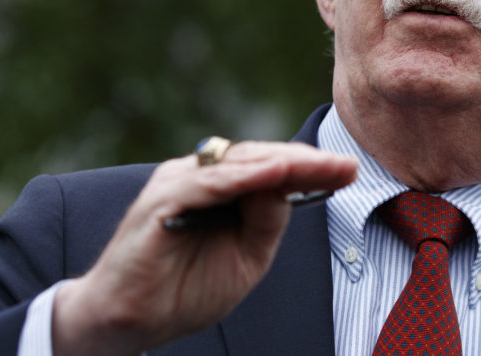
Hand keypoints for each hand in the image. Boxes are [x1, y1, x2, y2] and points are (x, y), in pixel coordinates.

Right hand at [51, 141, 357, 354]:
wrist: (129, 322)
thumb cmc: (184, 290)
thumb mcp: (245, 258)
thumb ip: (266, 223)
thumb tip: (289, 187)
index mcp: (222, 190)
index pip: (271, 169)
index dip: (311, 168)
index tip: (351, 171)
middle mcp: (200, 177)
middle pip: (260, 158)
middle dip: (307, 161)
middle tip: (347, 165)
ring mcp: (179, 184)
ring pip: (238, 163)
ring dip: (282, 162)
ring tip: (319, 164)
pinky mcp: (160, 200)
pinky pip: (207, 183)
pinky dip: (241, 177)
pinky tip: (274, 175)